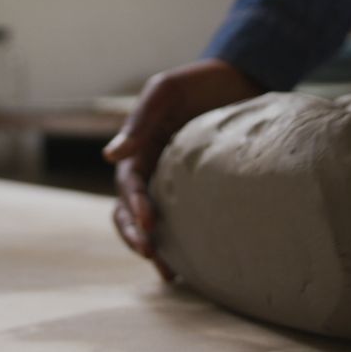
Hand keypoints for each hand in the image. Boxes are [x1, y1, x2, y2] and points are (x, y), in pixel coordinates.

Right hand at [104, 59, 264, 280]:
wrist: (241, 79)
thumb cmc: (200, 82)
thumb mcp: (166, 91)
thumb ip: (140, 121)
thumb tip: (109, 157)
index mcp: (140, 149)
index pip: (128, 184)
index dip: (134, 205)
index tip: (149, 223)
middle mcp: (152, 170)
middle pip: (130, 211)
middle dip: (136, 235)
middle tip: (151, 255)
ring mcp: (173, 183)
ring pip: (152, 223)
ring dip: (153, 247)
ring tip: (167, 271)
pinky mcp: (198, 192)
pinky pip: (183, 222)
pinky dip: (180, 245)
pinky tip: (189, 266)